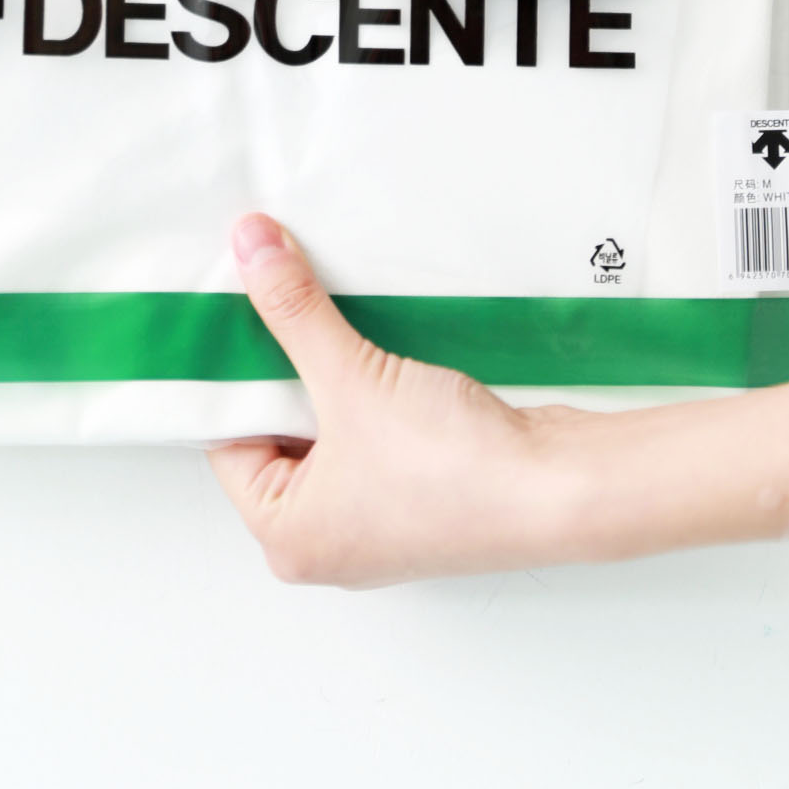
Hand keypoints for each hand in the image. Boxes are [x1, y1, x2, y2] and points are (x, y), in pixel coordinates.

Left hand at [207, 212, 601, 585]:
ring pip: (332, 425)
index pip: (229, 441)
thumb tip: (252, 250)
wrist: (559, 487)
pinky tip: (376, 341)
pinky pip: (376, 428)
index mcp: (288, 536)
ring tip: (326, 310)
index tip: (233, 309)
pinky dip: (372, 386)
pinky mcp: (424, 493)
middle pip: (279, 431)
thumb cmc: (454, 472)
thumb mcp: (351, 377)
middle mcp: (330, 538)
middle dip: (285, 366)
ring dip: (333, 370)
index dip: (233, 372)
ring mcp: (381, 519)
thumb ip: (294, 311)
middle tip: (274, 296)